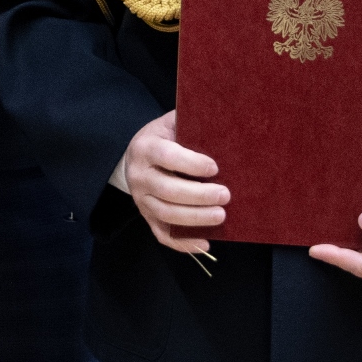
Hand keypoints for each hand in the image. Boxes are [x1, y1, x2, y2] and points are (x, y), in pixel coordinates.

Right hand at [122, 110, 227, 256]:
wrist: (135, 156)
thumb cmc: (163, 137)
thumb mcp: (170, 123)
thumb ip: (190, 121)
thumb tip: (226, 117)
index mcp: (146, 147)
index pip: (166, 157)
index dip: (190, 163)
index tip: (215, 168)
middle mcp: (139, 175)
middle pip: (167, 190)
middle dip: (198, 196)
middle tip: (226, 195)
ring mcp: (141, 199)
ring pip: (166, 215)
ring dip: (195, 218)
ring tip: (221, 216)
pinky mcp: (147, 217)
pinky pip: (162, 235)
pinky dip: (183, 243)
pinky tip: (205, 243)